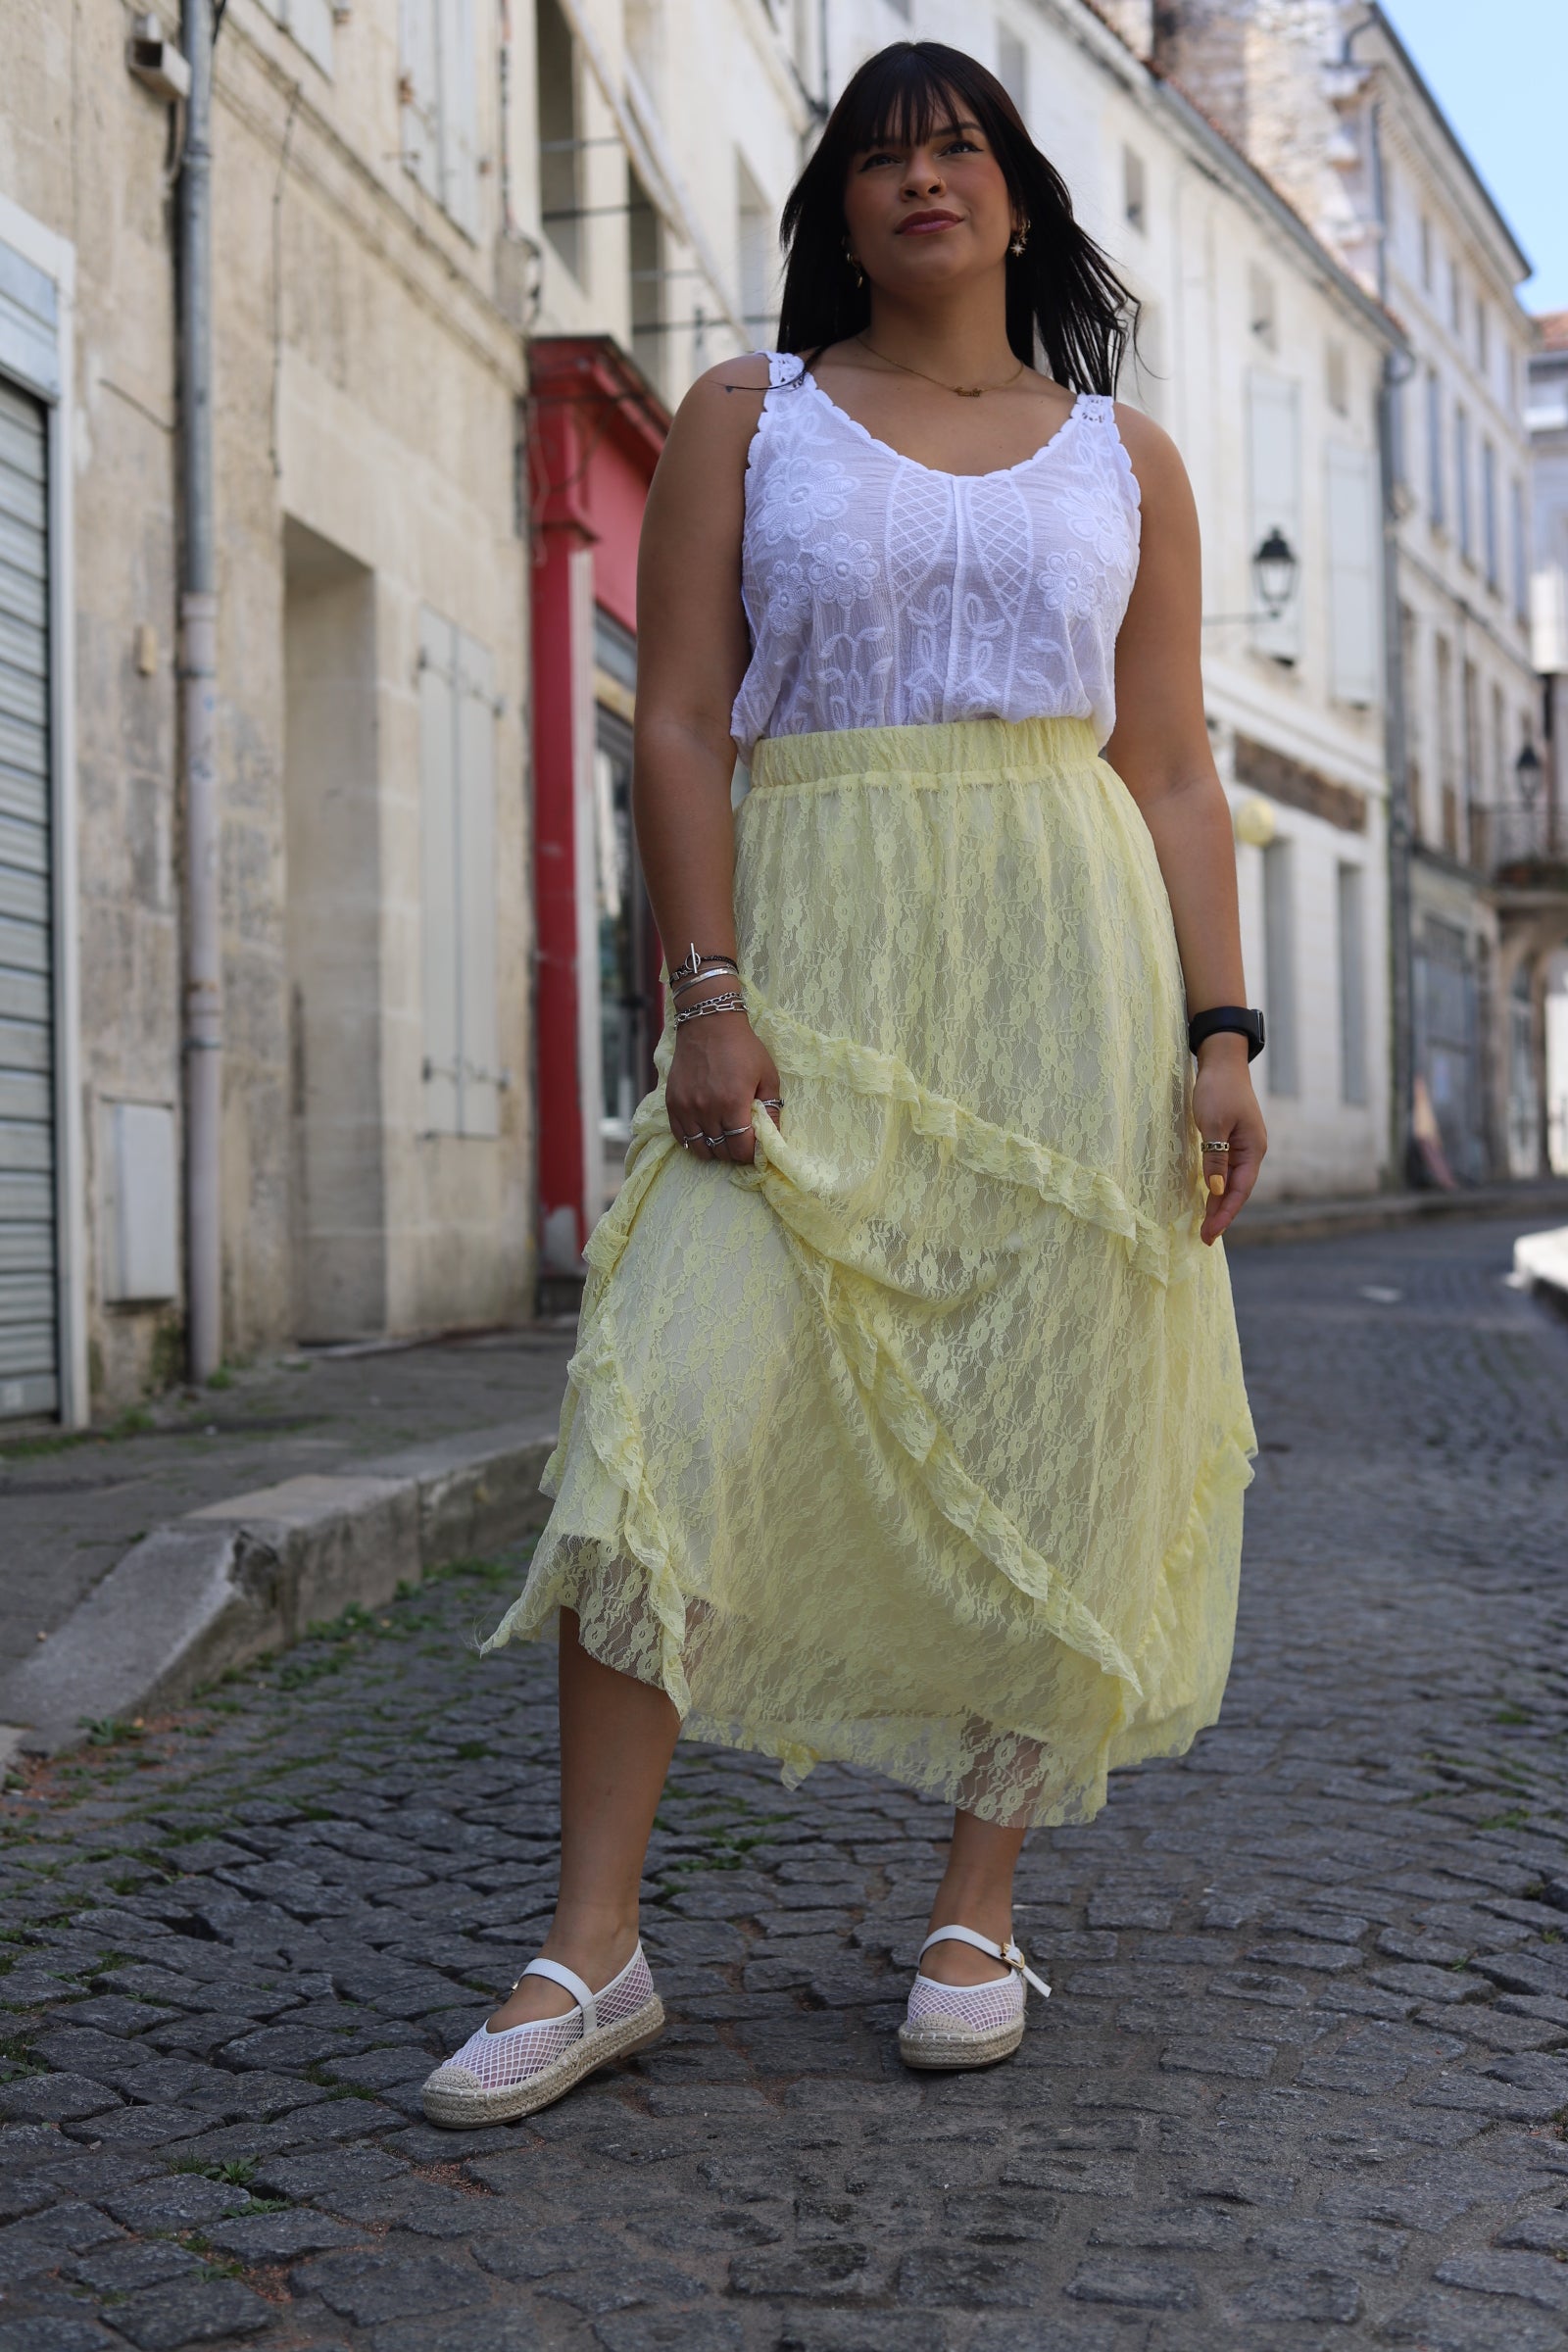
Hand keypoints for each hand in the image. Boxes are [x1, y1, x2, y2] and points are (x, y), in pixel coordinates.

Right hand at [667, 1011, 781, 1166]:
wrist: (708, 1024)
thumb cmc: (743, 1047)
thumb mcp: (767, 1075)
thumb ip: (772, 1108)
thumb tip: (775, 1135)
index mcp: (733, 1103)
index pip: (741, 1148)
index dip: (751, 1154)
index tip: (756, 1148)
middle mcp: (707, 1110)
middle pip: (721, 1151)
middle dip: (735, 1152)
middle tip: (742, 1142)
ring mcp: (687, 1108)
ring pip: (700, 1148)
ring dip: (714, 1149)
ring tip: (724, 1139)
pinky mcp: (673, 1103)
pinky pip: (681, 1137)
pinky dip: (694, 1141)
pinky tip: (705, 1133)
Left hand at [1192, 1038, 1265, 1245]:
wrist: (1222, 1061)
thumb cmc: (1218, 1090)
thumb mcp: (1213, 1125)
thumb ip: (1215, 1158)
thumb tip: (1217, 1191)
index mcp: (1253, 1149)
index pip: (1240, 1191)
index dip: (1225, 1214)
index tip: (1210, 1233)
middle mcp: (1252, 1151)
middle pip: (1238, 1190)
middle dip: (1222, 1214)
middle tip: (1204, 1238)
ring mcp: (1243, 1145)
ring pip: (1231, 1182)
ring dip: (1219, 1203)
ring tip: (1206, 1225)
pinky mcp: (1231, 1139)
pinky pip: (1225, 1170)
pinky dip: (1217, 1186)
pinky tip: (1209, 1196)